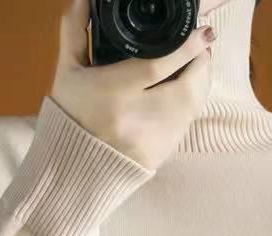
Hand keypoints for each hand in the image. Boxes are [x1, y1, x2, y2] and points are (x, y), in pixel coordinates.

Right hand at [49, 0, 214, 170]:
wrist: (74, 168)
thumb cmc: (71, 115)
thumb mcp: (68, 72)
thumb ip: (75, 32)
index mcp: (113, 93)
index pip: (159, 66)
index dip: (186, 47)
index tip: (202, 31)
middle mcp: (136, 118)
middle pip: (185, 87)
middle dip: (200, 62)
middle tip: (202, 44)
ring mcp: (153, 140)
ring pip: (193, 106)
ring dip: (201, 81)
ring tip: (197, 62)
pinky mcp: (162, 154)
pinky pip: (187, 123)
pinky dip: (192, 103)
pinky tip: (187, 89)